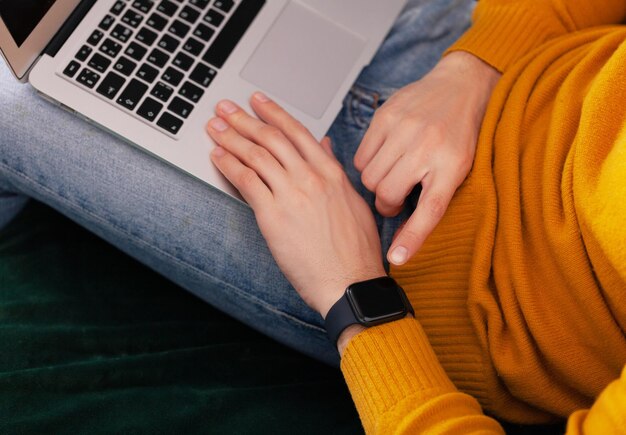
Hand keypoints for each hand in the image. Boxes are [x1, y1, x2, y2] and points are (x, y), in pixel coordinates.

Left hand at [207, 93, 385, 318]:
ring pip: (256, 155)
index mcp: (332, 173)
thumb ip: (334, 171)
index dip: (273, 112)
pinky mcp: (273, 216)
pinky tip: (218, 157)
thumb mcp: (353, 202)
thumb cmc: (355, 249)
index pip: (297, 132)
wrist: (350, 281)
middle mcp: (311, 178)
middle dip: (244, 119)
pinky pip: (246, 181)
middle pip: (271, 138)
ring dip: (231, 138)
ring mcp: (292, 195)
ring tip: (216, 127)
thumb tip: (324, 146)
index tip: (257, 101)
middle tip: (225, 108)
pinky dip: (229, 165)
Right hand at [354, 51, 500, 264]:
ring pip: (369, 178)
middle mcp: (428, 148)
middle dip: (386, 203)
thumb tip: (403, 240)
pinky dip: (366, 163)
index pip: (429, 210)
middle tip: (395, 197)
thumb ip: (434, 197)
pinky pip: (360, 156)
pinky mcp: (385, 117)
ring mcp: (405, 130)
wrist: (460, 86)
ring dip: (375, 183)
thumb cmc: (460, 134)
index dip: (412, 238)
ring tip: (391, 173)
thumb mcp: (460, 168)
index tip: (397, 258)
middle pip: (387, 194)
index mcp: (452, 167)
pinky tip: (383, 156)